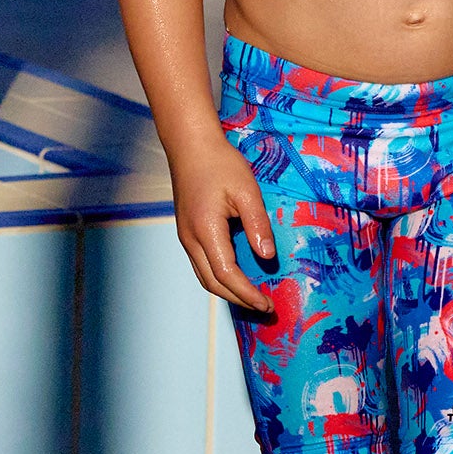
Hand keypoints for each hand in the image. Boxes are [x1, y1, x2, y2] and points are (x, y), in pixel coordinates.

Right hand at [168, 135, 277, 312]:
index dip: (247, 294)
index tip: (267, 304)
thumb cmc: (220, 163)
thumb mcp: (247, 190)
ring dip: (228, 291)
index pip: (226, 274)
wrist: (190, 145)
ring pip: (205, 276)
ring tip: (253, 297)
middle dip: (239, 300)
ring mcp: (185, 237)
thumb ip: (258, 224)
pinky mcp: (186, 232)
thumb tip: (267, 256)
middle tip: (265, 308)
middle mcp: (190, 239)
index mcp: (205, 230)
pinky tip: (237, 276)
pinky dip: (220, 277)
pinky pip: (202, 264)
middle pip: (213, 283)